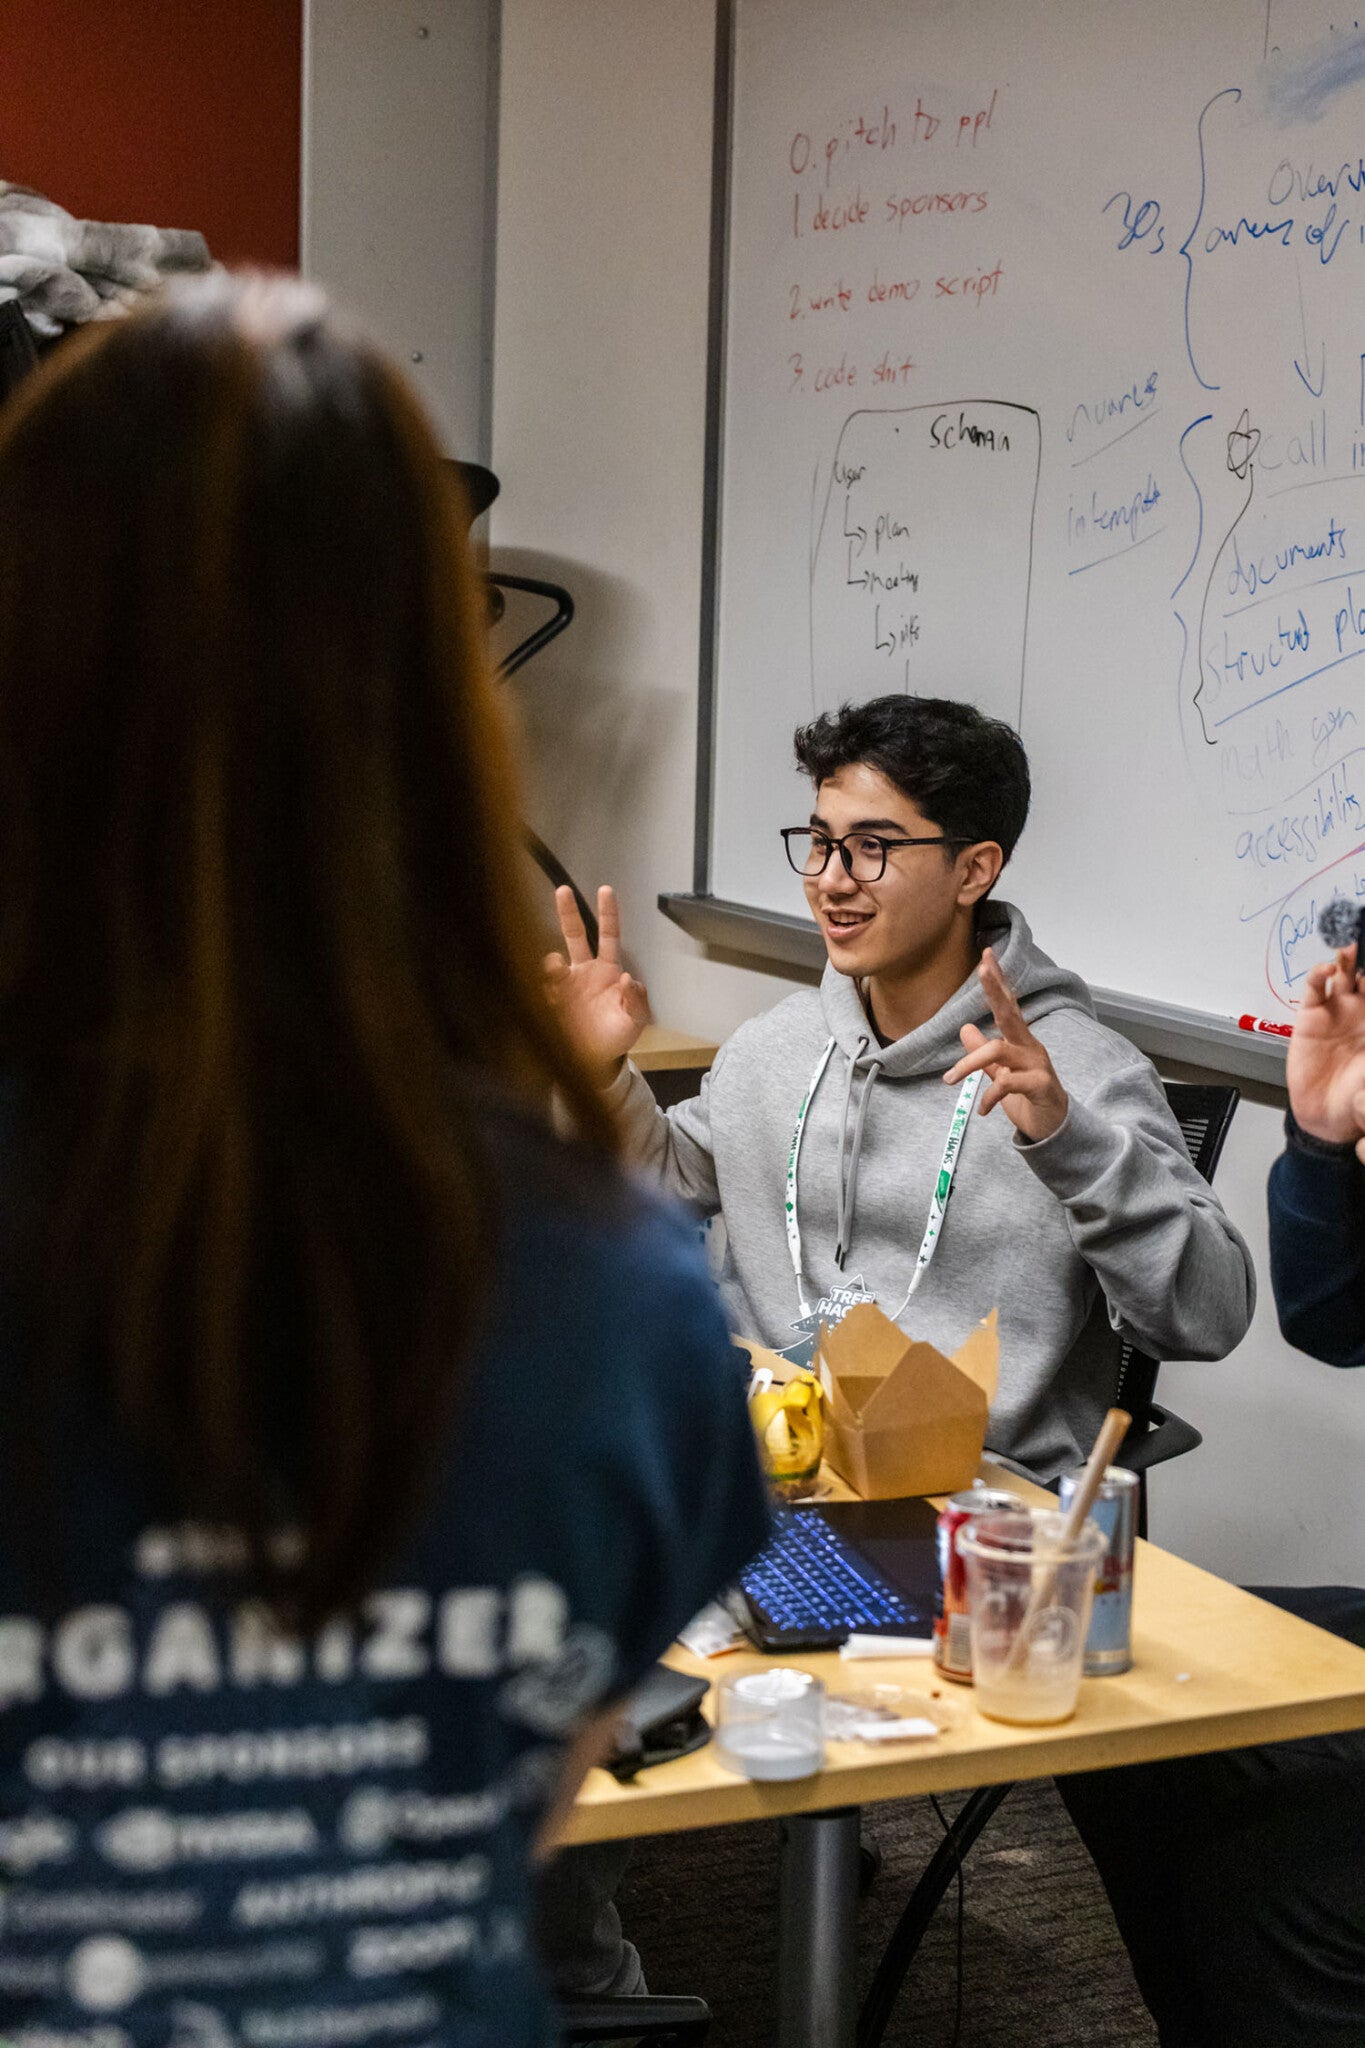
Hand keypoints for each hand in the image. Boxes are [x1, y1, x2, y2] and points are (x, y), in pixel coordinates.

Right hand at [543, 884, 650, 1084]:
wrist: (595, 1062)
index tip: (605, 890)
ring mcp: (565, 986)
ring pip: (555, 963)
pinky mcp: (550, 1003)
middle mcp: (584, 971)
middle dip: (568, 913)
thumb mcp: (636, 1020)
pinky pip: (544, 990)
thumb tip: (629, 979)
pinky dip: (545, 988)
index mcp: (608, 970)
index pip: (608, 935)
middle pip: (575, 935)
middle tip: (562, 890)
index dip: (608, 913)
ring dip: (554, 963)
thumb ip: (637, 1001)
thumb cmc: (616, 1035)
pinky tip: (549, 995)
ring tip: (556, 966)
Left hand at [943, 946, 1069, 1142]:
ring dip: (969, 1064)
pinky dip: (989, 1096)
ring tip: (949, 1080)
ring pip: (999, 1050)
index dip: (997, 981)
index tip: (986, 955)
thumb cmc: (1027, 1098)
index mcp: (1020, 1041)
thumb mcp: (1000, 1074)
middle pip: (1010, 1013)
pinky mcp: (1041, 1085)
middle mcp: (1030, 1047)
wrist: (1053, 1127)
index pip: (1007, 1005)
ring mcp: (1038, 1065)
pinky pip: (1008, 1083)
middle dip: (995, 990)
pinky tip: (982, 1109)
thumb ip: (983, 1053)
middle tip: (981, 969)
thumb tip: (965, 1028)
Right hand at [1286, 944, 1364, 1146]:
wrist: (1328, 1118)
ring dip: (1347, 958)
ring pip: (1344, 974)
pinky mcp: (1311, 1017)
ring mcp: (1337, 1011)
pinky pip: (1314, 988)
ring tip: (1350, 946)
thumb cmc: (1360, 1097)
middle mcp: (1362, 1011)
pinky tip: (1326, 970)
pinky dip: (1318, 974)